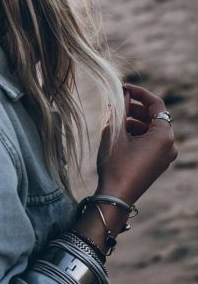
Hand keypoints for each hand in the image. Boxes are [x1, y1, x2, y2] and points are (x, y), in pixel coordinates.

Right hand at [95, 83, 177, 206]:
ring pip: (151, 129)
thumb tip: (123, 93)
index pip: (156, 104)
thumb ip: (121, 108)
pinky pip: (150, 141)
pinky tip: (119, 133)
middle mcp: (169, 145)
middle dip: (135, 107)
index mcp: (164, 136)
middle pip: (154, 117)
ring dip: (134, 120)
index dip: (139, 92)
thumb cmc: (116, 163)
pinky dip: (137, 133)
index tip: (123, 87)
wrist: (116, 196)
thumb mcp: (116, 132)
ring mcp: (165, 156)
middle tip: (117, 101)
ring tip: (114, 118)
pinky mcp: (157, 163)